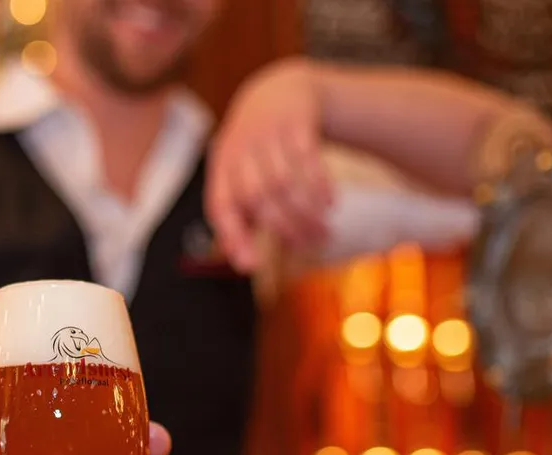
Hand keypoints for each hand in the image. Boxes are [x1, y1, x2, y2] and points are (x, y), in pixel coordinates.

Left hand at [207, 60, 332, 272]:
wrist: (277, 90)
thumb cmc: (257, 151)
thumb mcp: (241, 177)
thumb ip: (241, 218)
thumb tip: (243, 265)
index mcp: (221, 167)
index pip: (220, 206)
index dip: (233, 236)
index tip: (251, 267)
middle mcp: (239, 148)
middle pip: (258, 197)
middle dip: (286, 227)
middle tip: (312, 244)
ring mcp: (266, 132)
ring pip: (284, 181)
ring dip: (305, 212)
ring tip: (324, 230)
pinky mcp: (295, 120)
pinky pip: (307, 157)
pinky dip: (319, 184)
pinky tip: (331, 202)